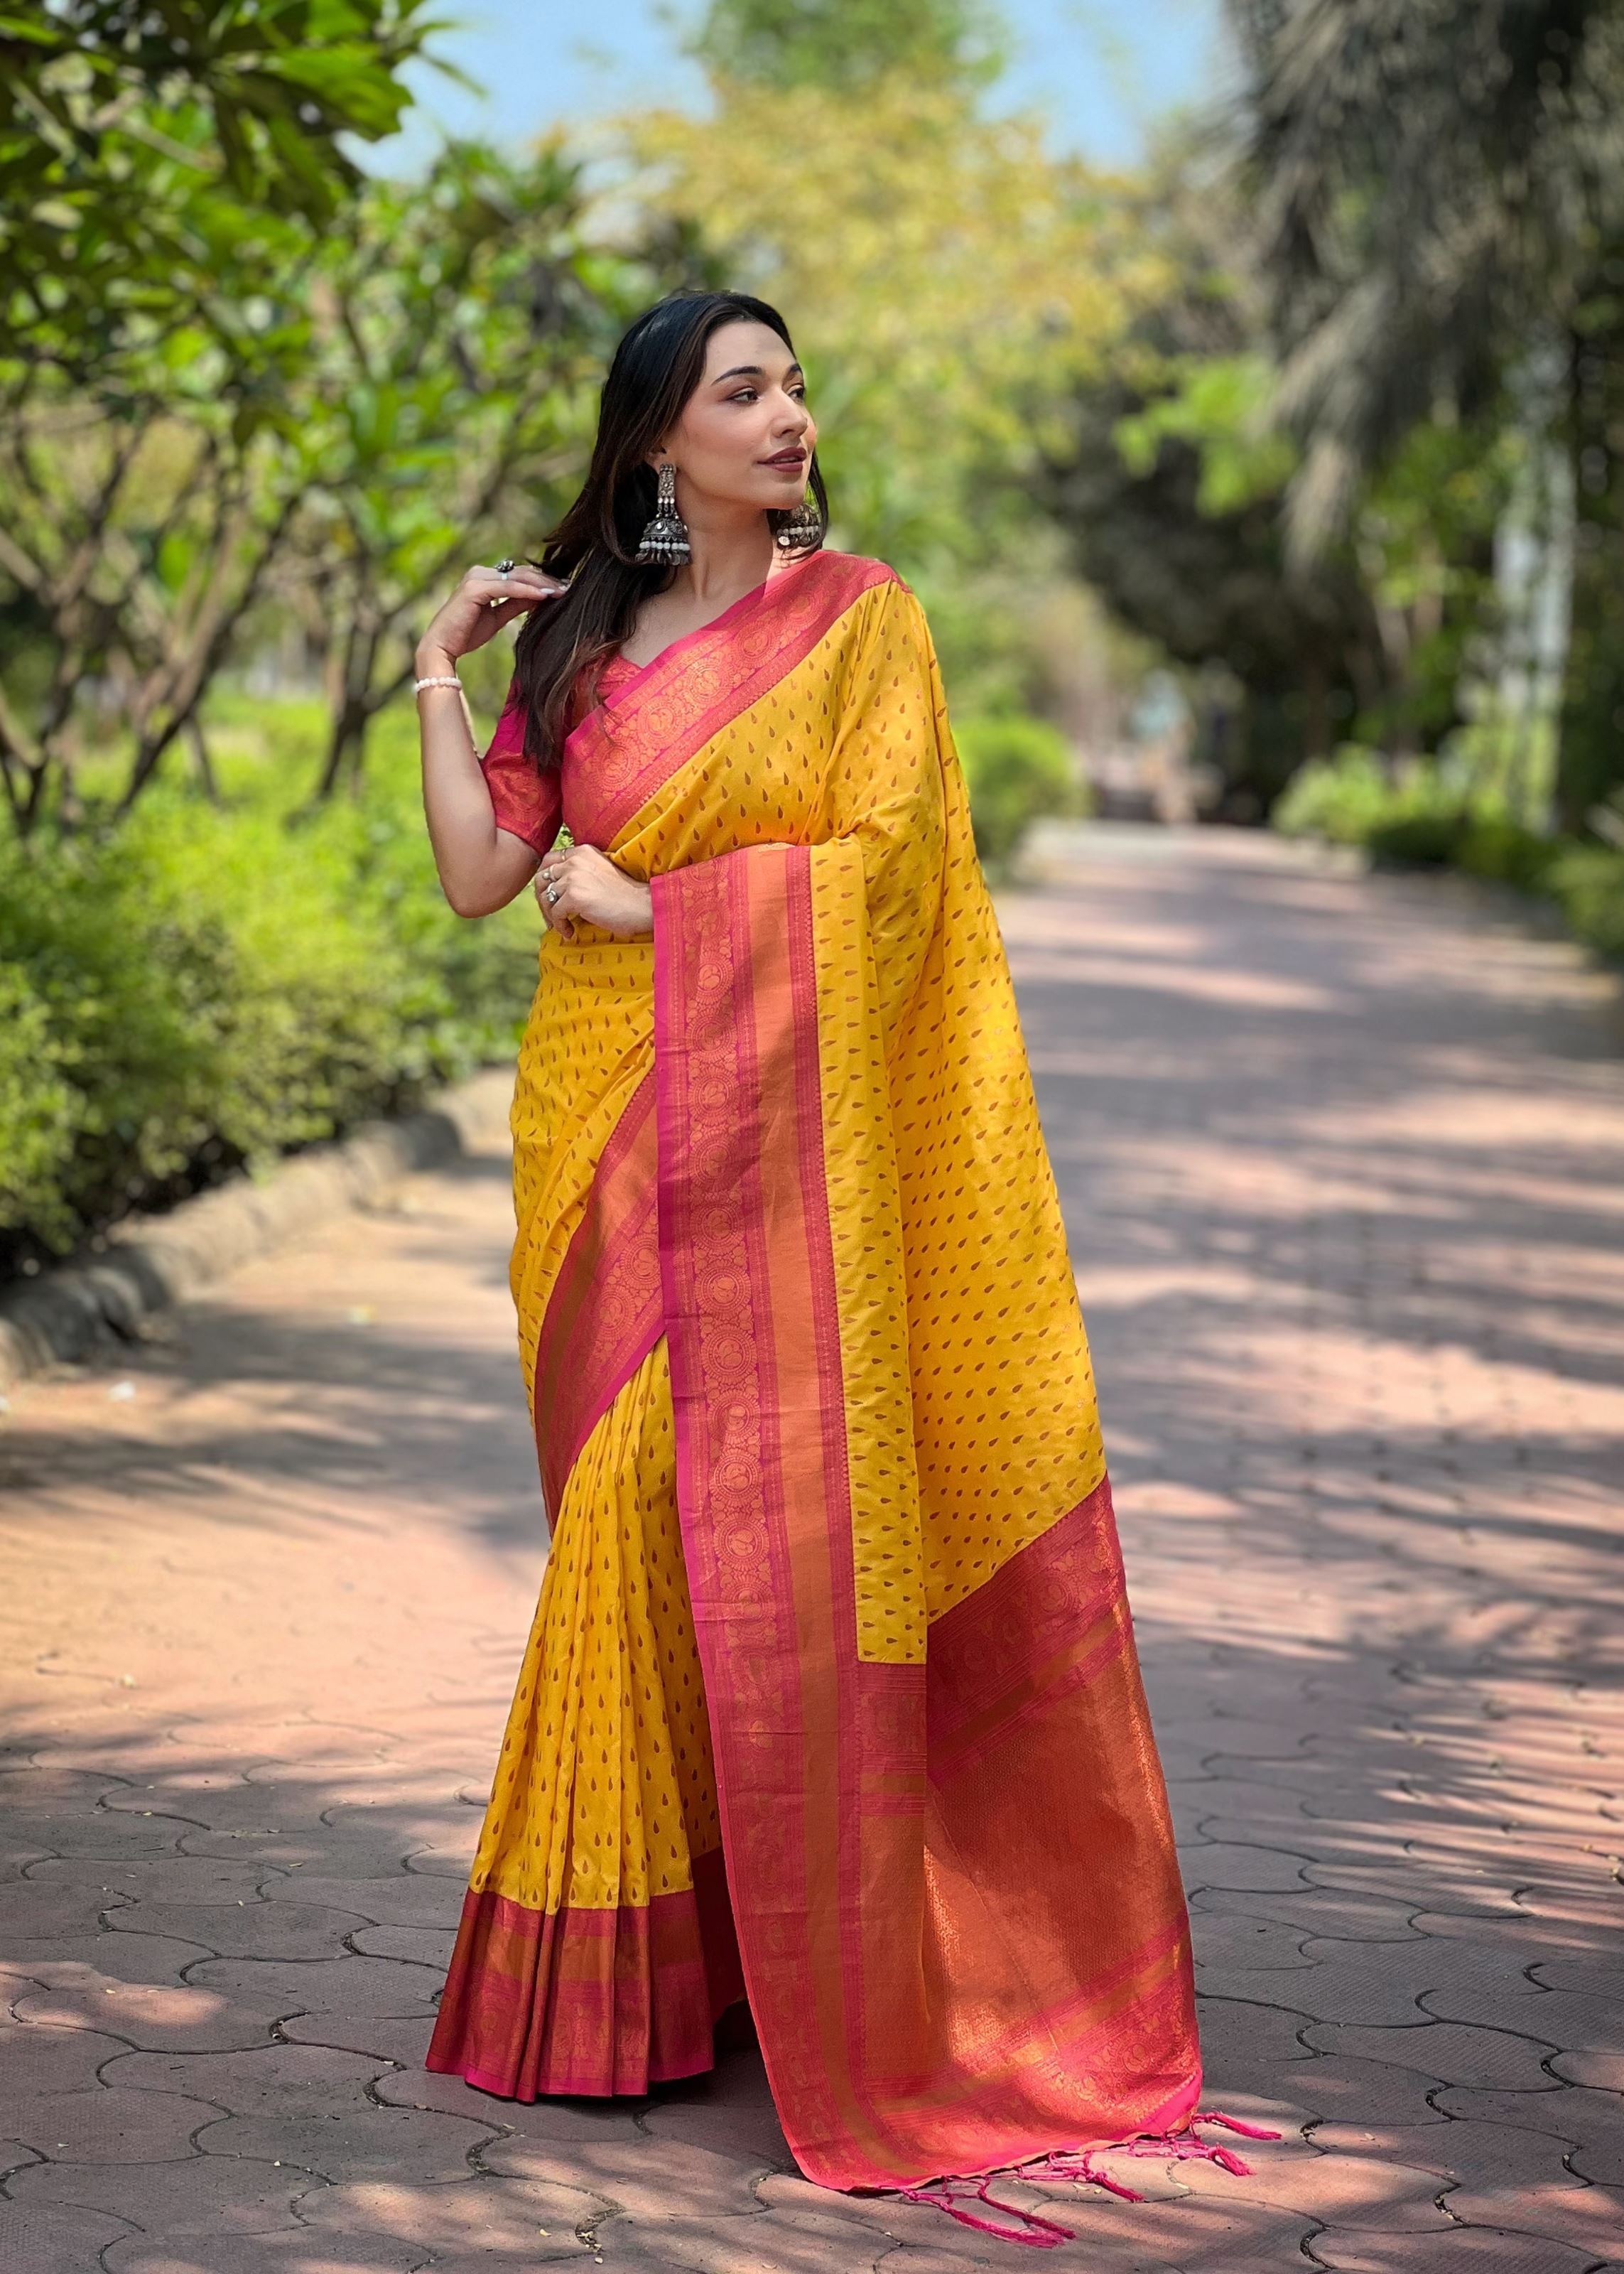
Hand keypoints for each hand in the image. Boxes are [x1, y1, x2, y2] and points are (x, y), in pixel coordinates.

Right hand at [416, 561, 564, 670]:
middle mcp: (480, 572)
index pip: (519, 575)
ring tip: (562, 590)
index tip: (564, 588)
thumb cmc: (466, 634)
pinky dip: (527, 590)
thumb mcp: (498, 617)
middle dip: (546, 579)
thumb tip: (540, 597)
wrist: (442, 648)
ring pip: (517, 576)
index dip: (542, 580)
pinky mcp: (475, 588)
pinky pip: (507, 587)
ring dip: (541, 583)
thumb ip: (516, 604)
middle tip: (569, 586)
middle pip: (521, 572)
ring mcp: (476, 577)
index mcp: (485, 578)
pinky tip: (544, 595)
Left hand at [535, 843, 653, 941]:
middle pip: (541, 878)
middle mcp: (575, 860)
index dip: (545, 881)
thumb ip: (579, 872)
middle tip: (551, 917)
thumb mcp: (599, 872)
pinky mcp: (574, 895)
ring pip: (546, 897)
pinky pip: (555, 913)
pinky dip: (560, 925)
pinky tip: (570, 932)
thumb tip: (555, 889)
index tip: (551, 898)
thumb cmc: (626, 895)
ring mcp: (574, 876)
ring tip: (562, 926)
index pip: (548, 861)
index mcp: (581, 851)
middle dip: (542, 899)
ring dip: (550, 915)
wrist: (644, 906)